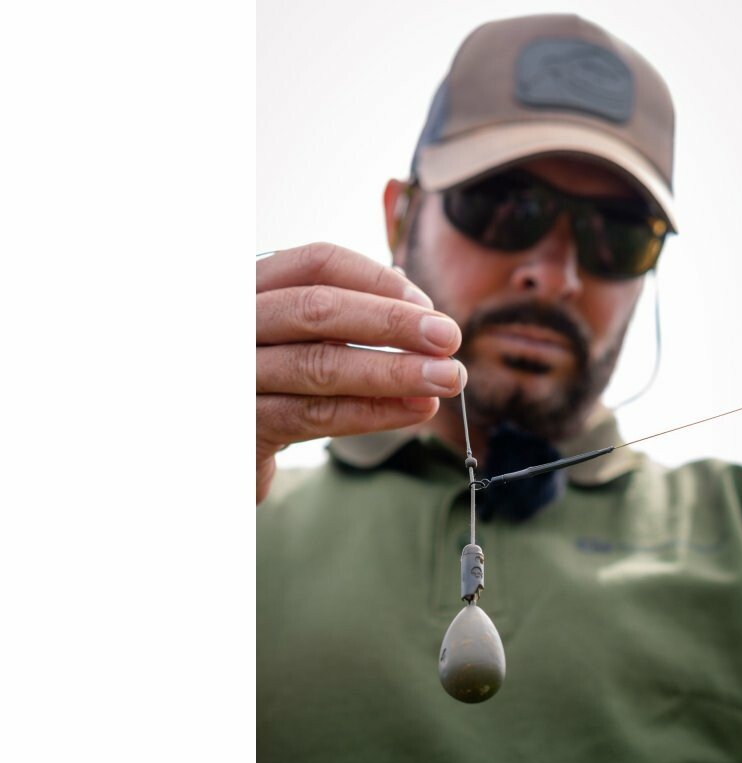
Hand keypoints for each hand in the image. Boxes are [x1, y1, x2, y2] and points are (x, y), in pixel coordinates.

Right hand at [256, 243, 463, 503]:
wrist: (217, 446)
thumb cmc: (266, 379)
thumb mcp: (296, 334)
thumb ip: (343, 312)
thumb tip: (414, 301)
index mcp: (252, 284)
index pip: (318, 262)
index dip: (378, 280)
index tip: (428, 306)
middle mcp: (234, 320)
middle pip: (318, 309)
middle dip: (393, 324)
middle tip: (449, 339)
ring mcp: (231, 372)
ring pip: (320, 365)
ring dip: (393, 372)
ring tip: (446, 379)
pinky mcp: (241, 426)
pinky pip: (315, 416)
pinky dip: (372, 412)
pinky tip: (414, 409)